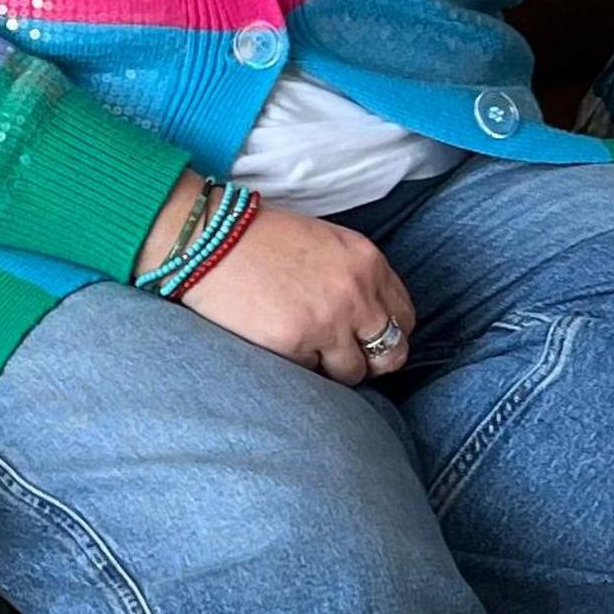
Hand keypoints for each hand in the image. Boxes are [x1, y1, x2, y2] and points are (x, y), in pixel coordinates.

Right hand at [178, 204, 418, 384]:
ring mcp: (328, 322)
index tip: (371, 340)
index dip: (389, 333)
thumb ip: (356, 276)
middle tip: (349, 359)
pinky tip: (282, 346)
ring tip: (309, 353)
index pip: (404, 315)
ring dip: (335, 370)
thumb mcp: (326, 243)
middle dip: (374, 362)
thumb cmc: (261, 237)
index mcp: (367, 262)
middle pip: (392, 352)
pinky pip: (313, 375)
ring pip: (354, 373)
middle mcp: (356, 293)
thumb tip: (371, 317)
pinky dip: (301, 367)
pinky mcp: (295, 344)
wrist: (209, 238)